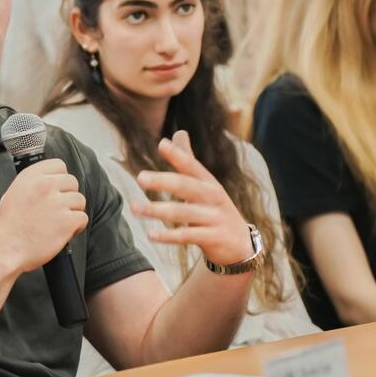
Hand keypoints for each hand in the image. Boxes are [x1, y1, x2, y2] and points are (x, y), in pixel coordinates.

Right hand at [0, 158, 87, 274]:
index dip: (60, 179)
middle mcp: (45, 185)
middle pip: (72, 182)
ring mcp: (57, 203)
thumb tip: (49, 180)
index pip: (58, 165)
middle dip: (67, 196)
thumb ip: (32, 183)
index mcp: (31, 176)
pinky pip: (82, 218)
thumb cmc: (8, 226)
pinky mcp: (67, 221)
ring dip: (72, 212)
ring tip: (58, 223)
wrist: (6, 249)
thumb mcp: (14, 193)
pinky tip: (63, 233)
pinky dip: (76, 228)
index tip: (56, 190)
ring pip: (80, 200)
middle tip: (57, 211)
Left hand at [131, 130, 253, 267]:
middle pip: (187, 187)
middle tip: (140, 178)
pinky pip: (188, 236)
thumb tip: (179, 132)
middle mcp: (214, 197)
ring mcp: (216, 218)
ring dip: (157, 210)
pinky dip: (169, 236)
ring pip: (184, 212)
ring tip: (134, 208)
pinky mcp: (215, 238)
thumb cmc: (215, 209)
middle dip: (163, 181)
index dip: (179, 155)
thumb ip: (189, 161)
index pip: (193, 166)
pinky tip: (151, 235)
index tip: (162, 144)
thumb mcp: (206, 184)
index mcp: (209, 182)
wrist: (240, 244)